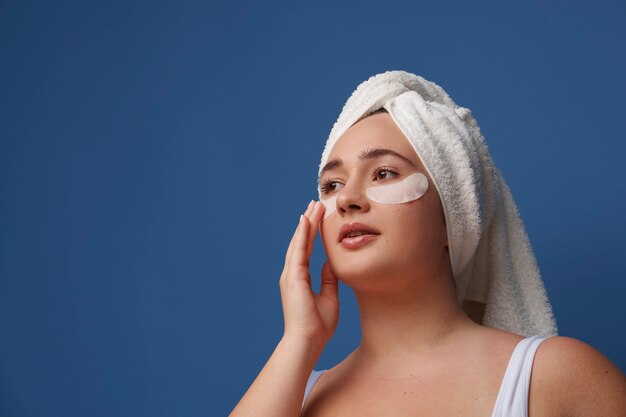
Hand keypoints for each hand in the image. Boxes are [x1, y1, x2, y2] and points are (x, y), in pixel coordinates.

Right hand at [278, 201, 338, 351]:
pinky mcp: (293, 277)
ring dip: (306, 223)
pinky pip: (298, 250)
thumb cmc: (318, 327)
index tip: (317, 216)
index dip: (312, 232)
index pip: (306, 249)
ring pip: (298, 242)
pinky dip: (302, 234)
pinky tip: (307, 220)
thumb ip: (328, 280)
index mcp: (300, 279)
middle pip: (300, 241)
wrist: (307, 342)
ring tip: (313, 206)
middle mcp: (292, 274)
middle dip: (308, 222)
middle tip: (315, 203)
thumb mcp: (329, 298)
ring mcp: (290, 275)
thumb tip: (331, 264)